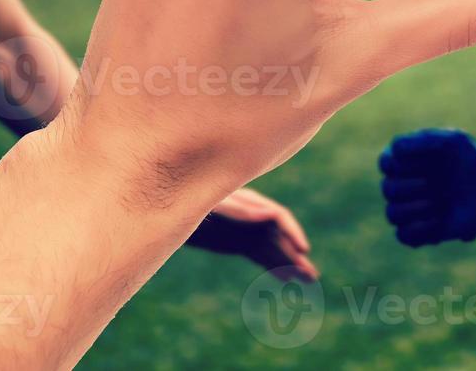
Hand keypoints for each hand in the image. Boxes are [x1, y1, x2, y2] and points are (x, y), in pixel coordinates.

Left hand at [187, 186, 318, 281]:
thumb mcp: (211, 203)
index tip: (303, 250)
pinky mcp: (236, 242)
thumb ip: (238, 209)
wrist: (163, 208)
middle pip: (279, 236)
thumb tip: (270, 214)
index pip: (278, 217)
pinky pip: (259, 254)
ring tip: (308, 279)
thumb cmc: (187, 197)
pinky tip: (284, 278)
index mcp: (248, 201)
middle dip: (295, 256)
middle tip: (311, 276)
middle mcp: (251, 215)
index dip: (292, 233)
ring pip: (272, 248)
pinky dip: (272, 266)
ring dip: (288, 263)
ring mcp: (244, 229)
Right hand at [378, 129, 475, 245]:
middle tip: (437, 185)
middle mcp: (408, 185)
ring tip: (440, 204)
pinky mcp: (424, 231)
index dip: (401, 165)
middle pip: (388, 189)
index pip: (386, 163)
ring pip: (392, 214)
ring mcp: (415, 209)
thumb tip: (395, 150)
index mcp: (410, 161)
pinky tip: (441, 221)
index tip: (427, 162)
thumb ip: (424, 140)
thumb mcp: (454, 142)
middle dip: (413, 187)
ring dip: (416, 209)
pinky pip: (404, 236)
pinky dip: (420, 230)